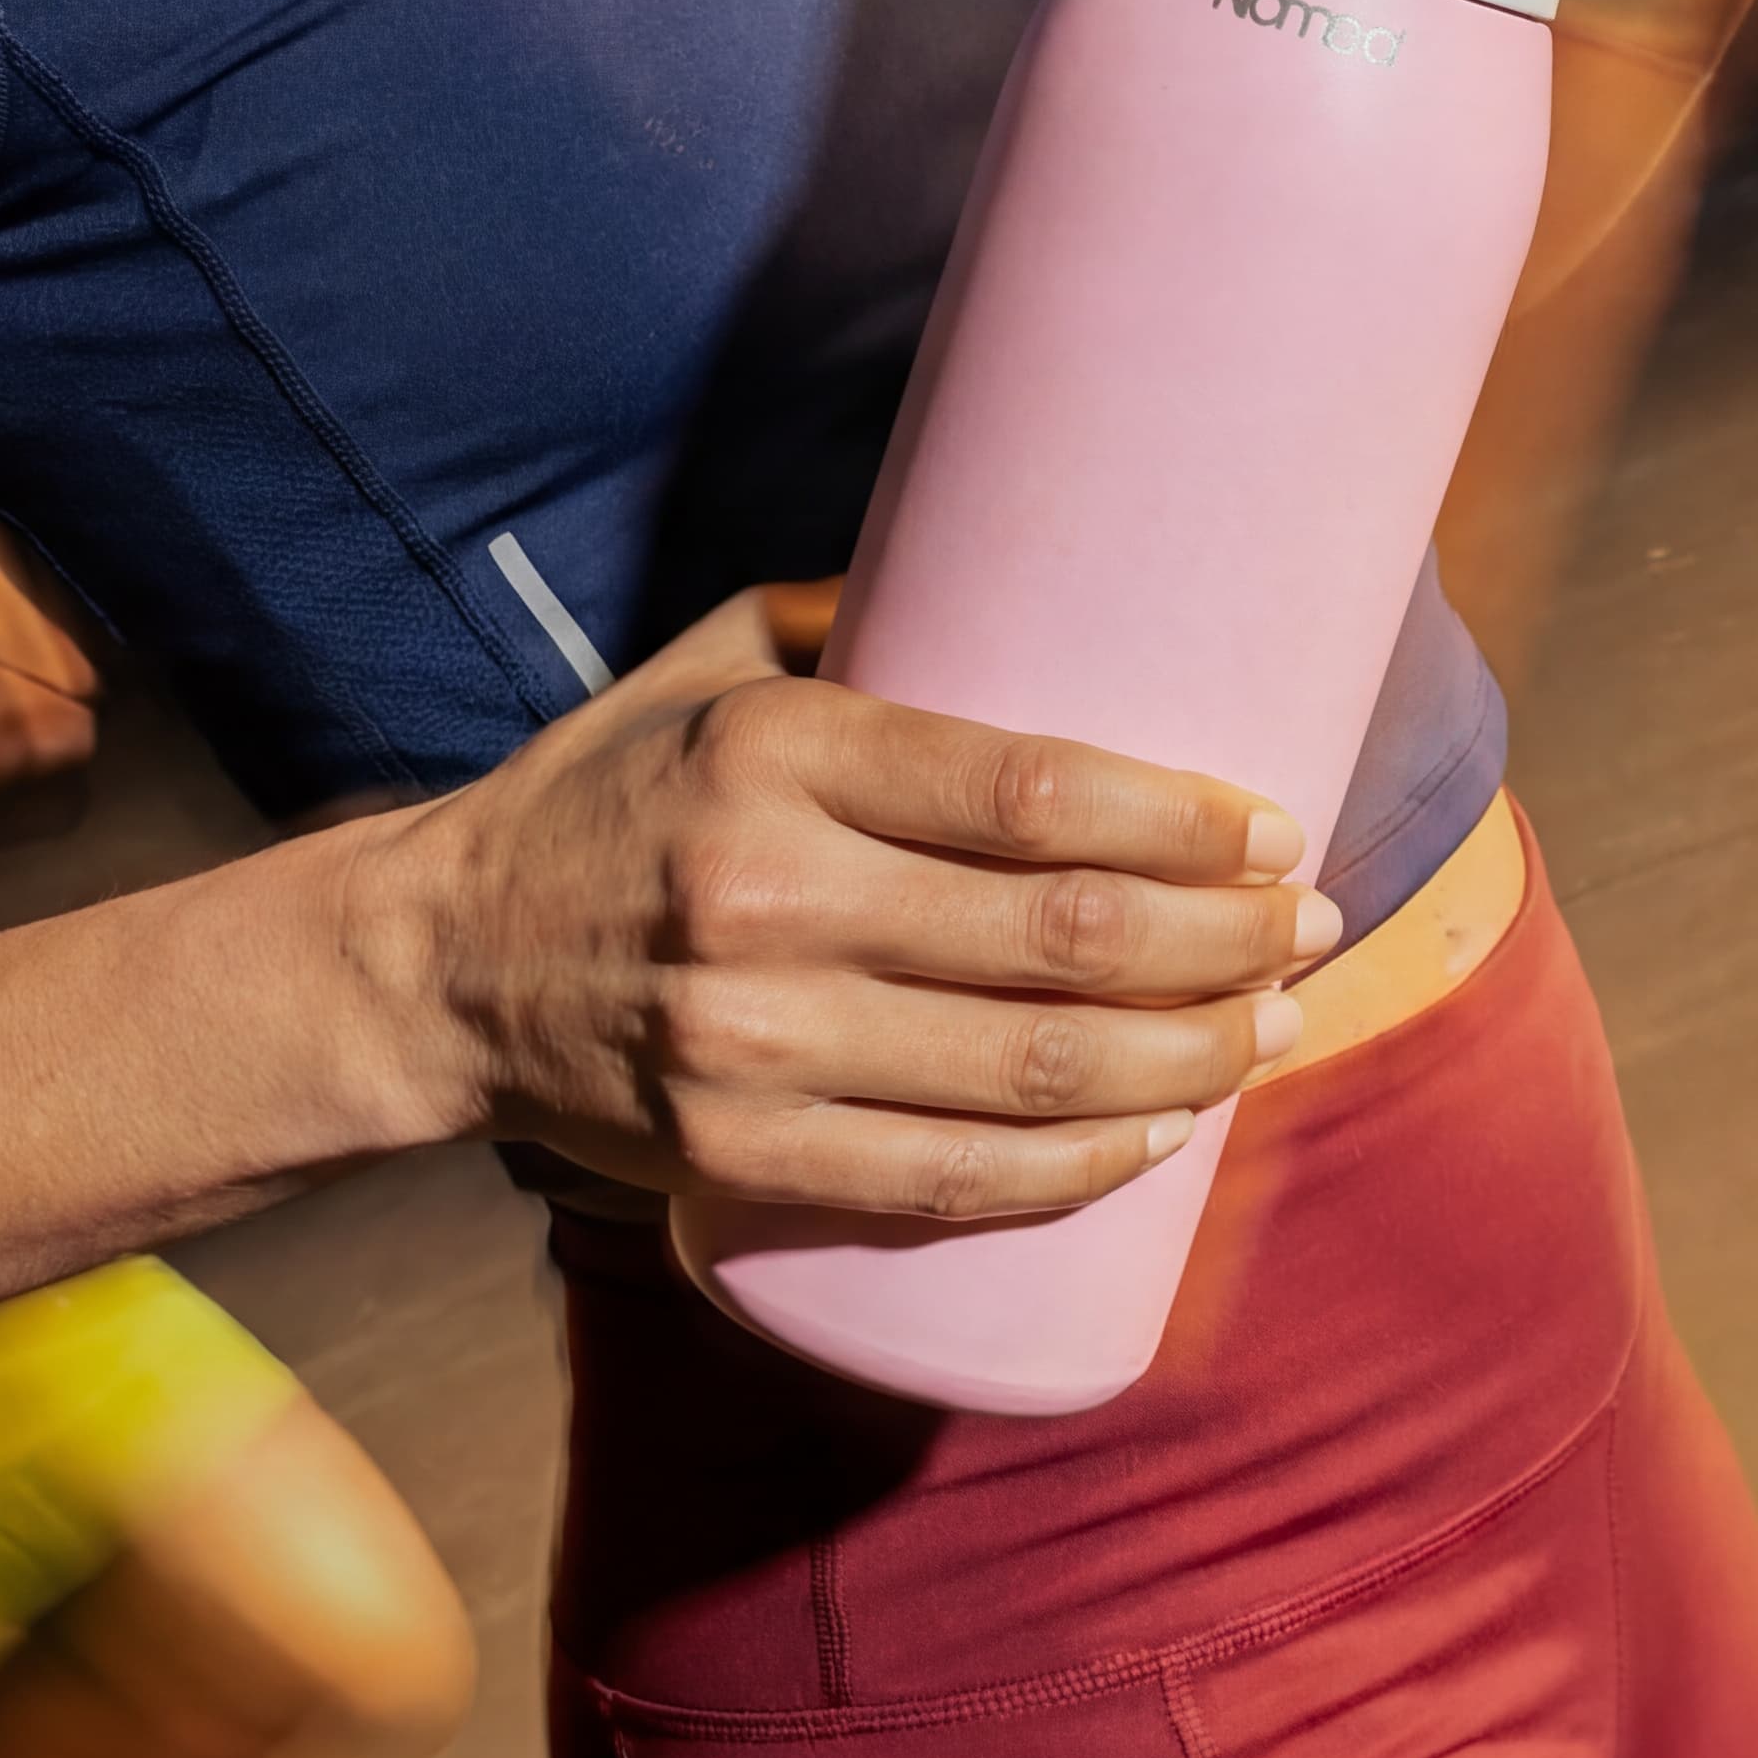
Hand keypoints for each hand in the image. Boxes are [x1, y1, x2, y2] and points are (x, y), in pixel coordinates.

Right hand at [368, 591, 1333, 1218]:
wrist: (445, 963)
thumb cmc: (613, 791)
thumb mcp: (713, 664)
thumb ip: (867, 621)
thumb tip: (1053, 577)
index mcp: (775, 757)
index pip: (1024, 796)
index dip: (1177, 822)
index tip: (1272, 830)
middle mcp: (764, 900)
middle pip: (1058, 939)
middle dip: (1225, 943)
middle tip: (1313, 929)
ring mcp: (751, 1045)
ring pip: (1029, 1071)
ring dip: (1189, 1057)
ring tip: (1274, 1030)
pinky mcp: (737, 1156)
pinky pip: (950, 1180)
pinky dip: (1079, 1165)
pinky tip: (1161, 1130)